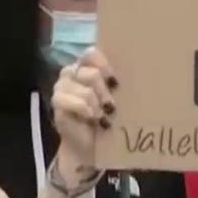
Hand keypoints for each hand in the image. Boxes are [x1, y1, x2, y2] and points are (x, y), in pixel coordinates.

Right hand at [52, 48, 117, 181]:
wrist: (90, 144)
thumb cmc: (106, 116)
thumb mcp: (115, 96)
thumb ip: (116, 82)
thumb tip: (140, 70)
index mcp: (86, 66)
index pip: (91, 53)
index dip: (105, 65)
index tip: (116, 83)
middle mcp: (71, 72)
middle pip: (92, 73)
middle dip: (105, 92)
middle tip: (111, 107)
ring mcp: (61, 86)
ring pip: (86, 91)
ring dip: (98, 106)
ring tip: (103, 116)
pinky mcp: (57, 102)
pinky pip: (76, 103)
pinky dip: (88, 112)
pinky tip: (93, 120)